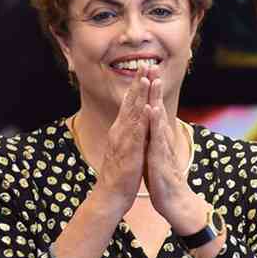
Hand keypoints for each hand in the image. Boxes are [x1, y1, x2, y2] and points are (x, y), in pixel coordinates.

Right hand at [94, 64, 150, 213]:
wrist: (110, 194)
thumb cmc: (120, 171)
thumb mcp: (125, 147)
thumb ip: (130, 132)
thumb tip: (136, 120)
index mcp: (121, 129)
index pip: (130, 103)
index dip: (137, 86)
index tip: (144, 70)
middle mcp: (120, 130)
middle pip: (130, 102)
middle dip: (138, 82)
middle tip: (145, 64)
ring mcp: (123, 139)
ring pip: (132, 112)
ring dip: (138, 94)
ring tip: (145, 78)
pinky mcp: (128, 151)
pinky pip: (135, 132)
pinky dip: (140, 118)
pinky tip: (146, 107)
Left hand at [145, 67, 191, 224]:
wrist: (173, 200)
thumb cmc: (161, 176)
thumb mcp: (153, 152)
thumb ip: (151, 137)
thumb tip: (147, 125)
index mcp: (156, 135)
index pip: (152, 107)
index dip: (148, 91)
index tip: (145, 72)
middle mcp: (160, 137)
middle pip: (156, 107)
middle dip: (153, 86)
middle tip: (152, 66)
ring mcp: (161, 145)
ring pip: (158, 118)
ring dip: (156, 98)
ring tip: (154, 80)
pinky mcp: (160, 157)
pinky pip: (157, 138)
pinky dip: (155, 123)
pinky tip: (153, 110)